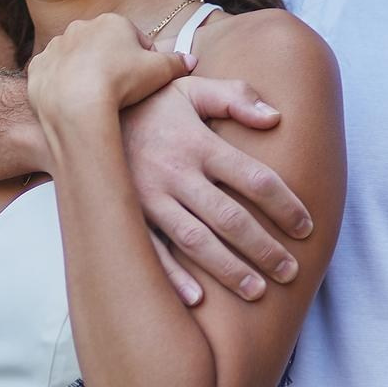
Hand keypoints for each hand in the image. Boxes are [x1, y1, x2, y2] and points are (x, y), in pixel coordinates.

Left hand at [27, 14, 192, 125]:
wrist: (76, 103)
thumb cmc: (122, 83)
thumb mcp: (160, 72)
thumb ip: (177, 63)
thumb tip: (191, 60)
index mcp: (112, 22)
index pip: (135, 39)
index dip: (144, 60)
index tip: (145, 80)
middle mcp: (80, 27)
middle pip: (103, 47)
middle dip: (112, 64)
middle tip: (121, 91)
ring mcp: (56, 47)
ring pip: (76, 60)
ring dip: (85, 74)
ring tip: (96, 99)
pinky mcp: (37, 67)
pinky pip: (53, 75)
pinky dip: (61, 86)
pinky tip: (72, 101)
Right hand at [119, 77, 311, 303]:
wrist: (81, 112)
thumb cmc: (146, 101)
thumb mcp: (190, 88)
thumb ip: (235, 98)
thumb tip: (275, 118)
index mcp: (197, 143)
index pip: (254, 178)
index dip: (286, 205)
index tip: (306, 227)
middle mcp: (175, 173)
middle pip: (230, 217)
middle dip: (264, 248)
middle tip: (290, 272)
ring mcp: (148, 197)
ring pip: (195, 241)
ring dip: (228, 269)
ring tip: (258, 292)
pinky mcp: (127, 214)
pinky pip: (151, 251)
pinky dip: (173, 277)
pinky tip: (198, 299)